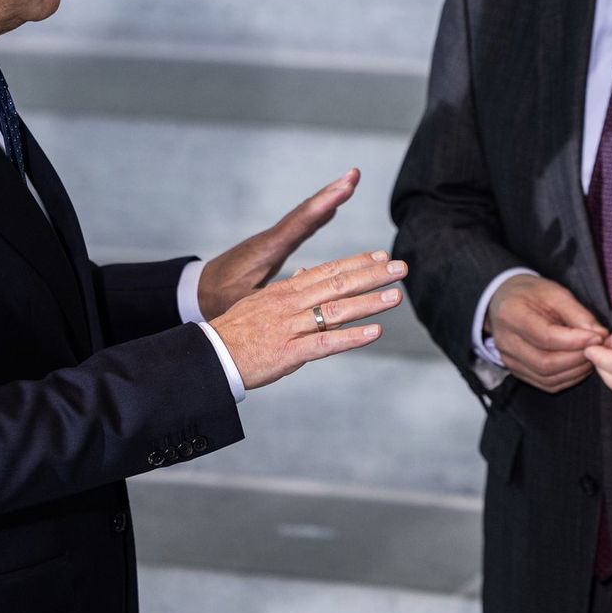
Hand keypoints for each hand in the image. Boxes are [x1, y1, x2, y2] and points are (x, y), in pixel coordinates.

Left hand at [196, 169, 357, 319]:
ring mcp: (273, 239)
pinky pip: (301, 224)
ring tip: (350, 182)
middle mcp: (272, 239)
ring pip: (304, 215)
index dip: (322, 206)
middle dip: (331, 193)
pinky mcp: (274, 244)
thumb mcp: (242, 302)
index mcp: (268, 251)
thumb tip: (285, 306)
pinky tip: (331, 209)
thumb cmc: (219, 297)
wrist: (200, 288)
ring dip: (327, 199)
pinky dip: (318, 214)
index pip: (300, 223)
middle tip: (354, 175)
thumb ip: (264, 301)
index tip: (343, 188)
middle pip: (306, 211)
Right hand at [209, 249, 404, 388]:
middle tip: (402, 267)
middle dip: (372, 275)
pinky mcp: (288, 352)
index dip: (357, 263)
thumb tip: (305, 273)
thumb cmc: (236, 331)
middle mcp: (291, 303)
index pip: (327, 270)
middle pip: (338, 284)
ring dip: (370, 302)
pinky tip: (375, 332)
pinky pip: (325, 343)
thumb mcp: (259, 301)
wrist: (209, 355)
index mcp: (285, 290)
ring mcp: (290, 327)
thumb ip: (286, 289)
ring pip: (337, 311)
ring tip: (396, 295)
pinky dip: (352, 338)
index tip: (382, 257)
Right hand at [485, 275, 605, 392]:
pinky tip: (579, 365)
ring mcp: (509, 360)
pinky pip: (546, 383)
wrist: (506, 300)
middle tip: (598, 348)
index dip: (576, 341)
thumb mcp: (555, 293)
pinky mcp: (517, 371)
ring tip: (591, 355)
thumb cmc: (531, 294)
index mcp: (512, 315)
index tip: (598, 337)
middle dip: (578, 358)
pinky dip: (567, 378)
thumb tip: (599, 335)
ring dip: (575, 370)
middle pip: (545, 362)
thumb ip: (578, 314)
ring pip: (547, 377)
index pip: (546, 337)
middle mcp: (506, 341)